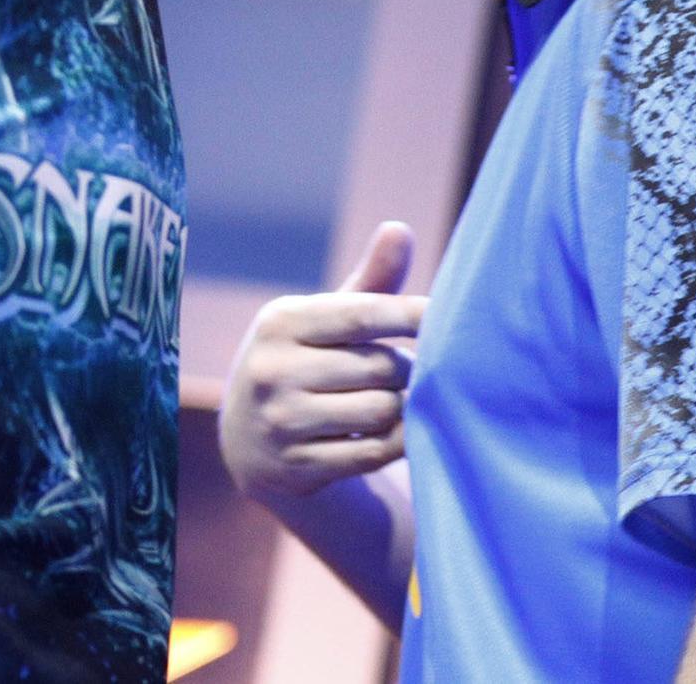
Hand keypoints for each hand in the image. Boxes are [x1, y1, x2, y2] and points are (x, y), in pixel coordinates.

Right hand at [220, 221, 425, 506]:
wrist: (251, 442)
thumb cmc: (304, 363)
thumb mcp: (323, 321)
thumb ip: (368, 282)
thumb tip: (399, 228)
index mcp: (279, 321)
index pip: (363, 314)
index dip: (412, 316)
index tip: (445, 317)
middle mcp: (272, 369)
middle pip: (380, 367)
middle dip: (406, 370)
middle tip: (405, 372)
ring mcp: (281, 421)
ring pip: (382, 411)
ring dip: (404, 408)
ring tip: (395, 402)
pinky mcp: (297, 467)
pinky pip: (375, 453)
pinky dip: (396, 442)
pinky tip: (392, 433)